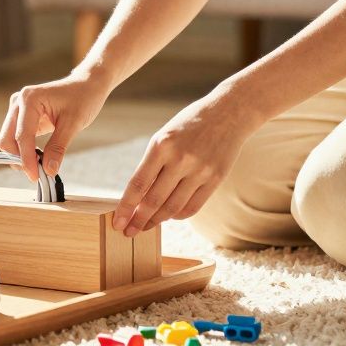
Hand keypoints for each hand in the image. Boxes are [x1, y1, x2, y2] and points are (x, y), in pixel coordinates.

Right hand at [0, 71, 111, 181]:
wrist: (87, 85)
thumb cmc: (83, 98)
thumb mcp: (73, 124)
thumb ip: (58, 147)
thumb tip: (48, 170)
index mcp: (29, 99)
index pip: (22, 136)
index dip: (27, 159)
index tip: (36, 176)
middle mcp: (19, 102)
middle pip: (7, 139)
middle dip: (19, 158)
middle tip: (38, 174)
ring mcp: (19, 109)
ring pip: (9, 140)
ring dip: (21, 155)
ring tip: (41, 165)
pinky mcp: (23, 117)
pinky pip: (17, 138)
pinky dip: (25, 150)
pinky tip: (40, 157)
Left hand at [113, 88, 260, 235]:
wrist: (229, 113)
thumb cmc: (189, 125)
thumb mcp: (164, 136)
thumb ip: (152, 165)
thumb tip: (137, 199)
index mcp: (161, 145)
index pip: (138, 184)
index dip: (126, 207)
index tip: (117, 223)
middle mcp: (180, 159)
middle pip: (154, 200)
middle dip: (138, 220)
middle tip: (129, 232)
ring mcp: (200, 170)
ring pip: (172, 208)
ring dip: (157, 221)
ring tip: (146, 226)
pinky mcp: (215, 179)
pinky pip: (192, 207)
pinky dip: (178, 215)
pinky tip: (169, 216)